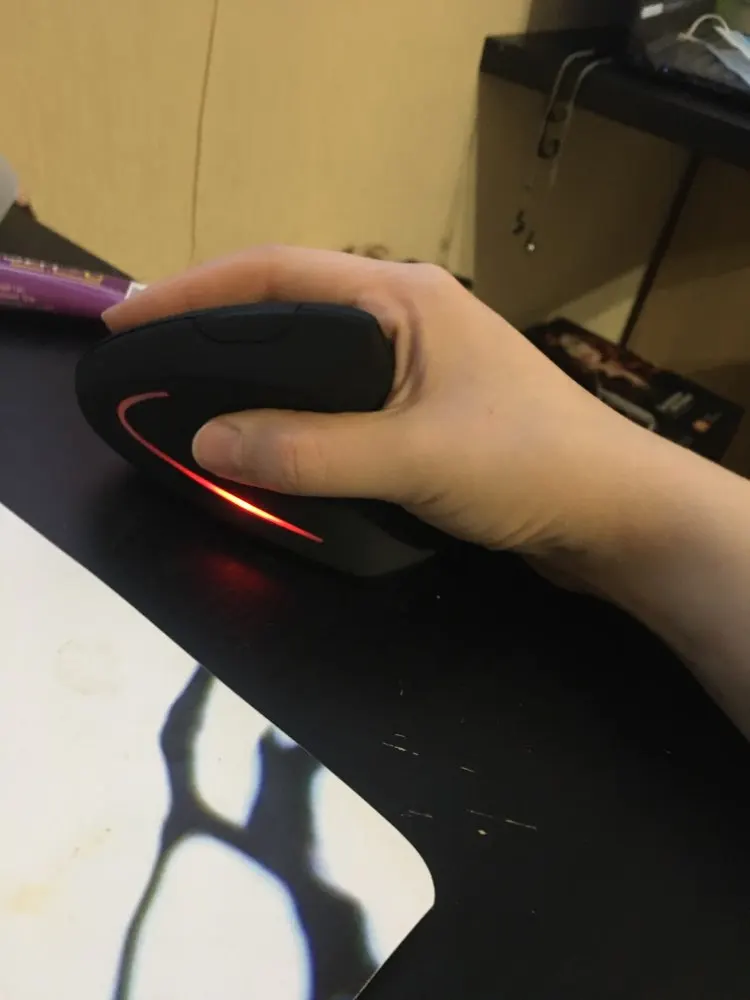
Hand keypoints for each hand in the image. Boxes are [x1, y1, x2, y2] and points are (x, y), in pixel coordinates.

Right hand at [104, 245, 658, 560]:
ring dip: (252, 372)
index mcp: (400, 297)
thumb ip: (308, 450)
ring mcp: (416, 361)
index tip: (128, 321)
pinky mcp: (423, 406)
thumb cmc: (527, 468)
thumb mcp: (412, 458)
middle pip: (287, 306)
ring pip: (311, 354)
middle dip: (215, 328)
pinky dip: (291, 410)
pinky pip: (337, 396)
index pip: (276, 274)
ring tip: (192, 397)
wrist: (615, 514)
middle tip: (150, 362)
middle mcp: (403, 315)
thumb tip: (209, 442)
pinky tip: (265, 433)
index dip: (193, 292)